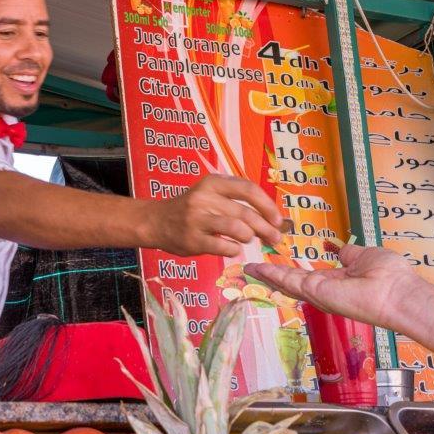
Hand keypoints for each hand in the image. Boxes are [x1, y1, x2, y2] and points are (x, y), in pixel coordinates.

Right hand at [147, 175, 283, 256]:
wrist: (155, 222)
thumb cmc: (190, 209)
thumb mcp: (210, 194)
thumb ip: (236, 202)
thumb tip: (272, 219)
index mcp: (212, 183)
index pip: (248, 190)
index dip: (268, 206)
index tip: (278, 219)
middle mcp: (204, 198)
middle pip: (246, 212)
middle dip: (266, 228)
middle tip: (275, 238)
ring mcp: (197, 219)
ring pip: (236, 228)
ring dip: (248, 237)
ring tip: (246, 240)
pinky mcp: (192, 239)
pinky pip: (223, 246)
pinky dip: (234, 249)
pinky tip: (232, 248)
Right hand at [244, 244, 428, 330]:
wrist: (398, 293)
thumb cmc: (390, 275)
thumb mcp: (364, 256)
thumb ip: (347, 254)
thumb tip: (338, 249)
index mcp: (337, 282)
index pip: (308, 277)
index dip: (291, 271)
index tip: (276, 265)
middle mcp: (325, 291)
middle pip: (291, 283)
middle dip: (271, 276)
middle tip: (252, 269)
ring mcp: (318, 294)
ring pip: (286, 283)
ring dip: (267, 275)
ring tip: (249, 268)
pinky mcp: (315, 292)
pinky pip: (289, 281)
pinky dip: (271, 274)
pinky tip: (257, 268)